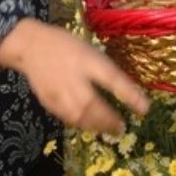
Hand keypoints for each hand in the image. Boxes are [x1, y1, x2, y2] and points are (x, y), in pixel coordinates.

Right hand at [0, 19, 148, 135]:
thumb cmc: (66, 45)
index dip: (131, 95)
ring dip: (98, 126)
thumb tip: (124, 89)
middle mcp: (75, 79)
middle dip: (111, 120)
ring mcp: (61, 93)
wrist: (31, 47)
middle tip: (122, 127)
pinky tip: (89, 125)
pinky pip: (69, 118)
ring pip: (82, 117)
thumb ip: (105, 70)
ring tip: (109, 129)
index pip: (113, 80)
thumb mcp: (90, 52)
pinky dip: (81, 124)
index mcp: (88, 61)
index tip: (145, 109)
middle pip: (96, 106)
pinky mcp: (50, 103)